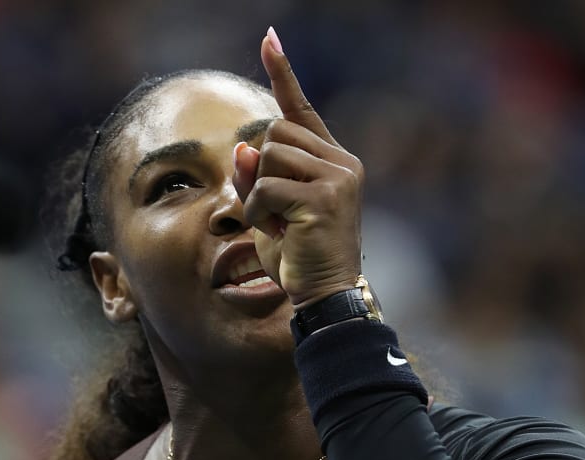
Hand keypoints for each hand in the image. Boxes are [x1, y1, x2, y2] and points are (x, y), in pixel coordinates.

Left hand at [233, 28, 363, 308]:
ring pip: (268, 155)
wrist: (326, 296)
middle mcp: (342, 162)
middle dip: (260, 173)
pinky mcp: (325, 195)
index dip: (283, 75)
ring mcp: (337, 176)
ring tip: (281, 225)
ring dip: (259, 194)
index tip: (268, 38)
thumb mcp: (270, 213)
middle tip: (278, 215)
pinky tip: (280, 233)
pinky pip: (266, 187)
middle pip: (274, 133)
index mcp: (334, 161)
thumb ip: (256, 179)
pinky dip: (260, 212)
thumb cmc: (300, 258)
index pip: (301, 111)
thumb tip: (242, 149)